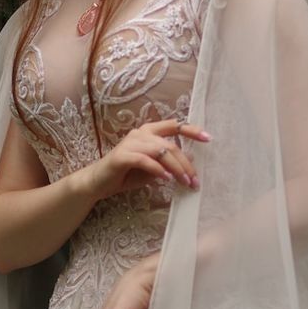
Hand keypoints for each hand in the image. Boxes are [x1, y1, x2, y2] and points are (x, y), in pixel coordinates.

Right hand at [83, 118, 211, 201]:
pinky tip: (166, 179)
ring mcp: (130, 143)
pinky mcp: (122, 156)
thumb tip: (190, 162)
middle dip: (186, 163)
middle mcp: (140, 133)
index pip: (173, 125)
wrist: (98, 182)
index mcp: (148, 132)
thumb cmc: (127, 174)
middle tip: (195, 180)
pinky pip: (145, 160)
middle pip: (170, 145)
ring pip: (161, 152)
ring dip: (176, 169)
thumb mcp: (153, 168)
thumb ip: (168, 162)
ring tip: (185, 182)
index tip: (208, 138)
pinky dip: (158, 170)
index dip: (192, 130)